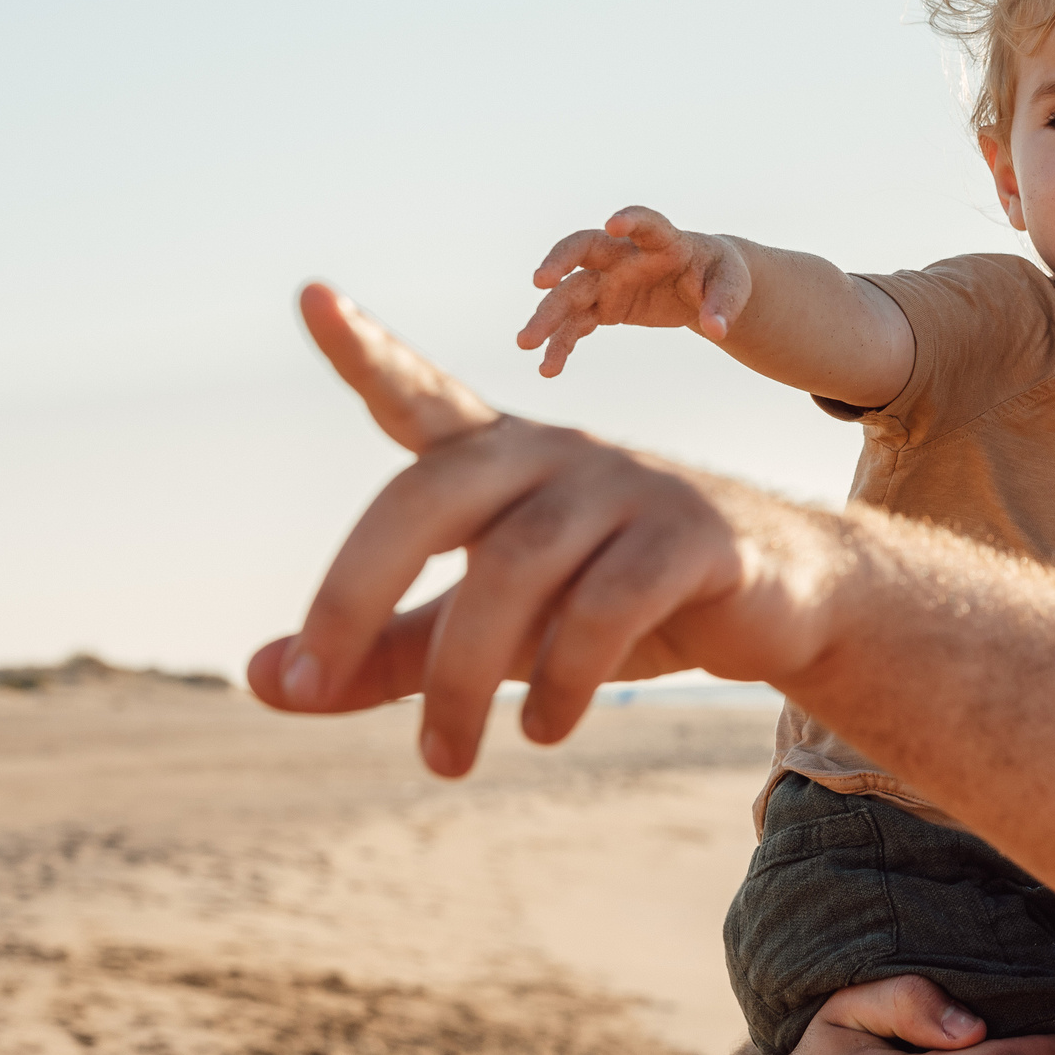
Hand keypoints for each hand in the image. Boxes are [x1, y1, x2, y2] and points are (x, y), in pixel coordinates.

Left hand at [249, 284, 841, 772]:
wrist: (787, 604)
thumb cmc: (620, 602)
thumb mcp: (495, 632)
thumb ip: (388, 650)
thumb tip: (266, 678)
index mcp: (503, 459)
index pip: (423, 396)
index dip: (367, 351)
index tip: (310, 296)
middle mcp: (558, 453)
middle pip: (432, 496)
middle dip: (356, 589)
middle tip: (311, 681)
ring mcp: (630, 486)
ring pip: (515, 567)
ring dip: (460, 677)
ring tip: (445, 758)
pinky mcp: (697, 536)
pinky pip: (608, 606)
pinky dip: (562, 678)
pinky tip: (543, 728)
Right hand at [518, 205, 753, 375]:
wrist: (705, 287)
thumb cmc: (719, 275)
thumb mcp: (733, 285)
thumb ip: (724, 304)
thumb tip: (716, 330)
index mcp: (663, 240)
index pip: (645, 223)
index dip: (631, 221)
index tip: (614, 224)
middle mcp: (625, 255)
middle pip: (583, 249)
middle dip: (560, 261)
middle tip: (539, 282)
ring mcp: (609, 280)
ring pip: (570, 293)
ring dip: (547, 316)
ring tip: (525, 344)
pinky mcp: (604, 306)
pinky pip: (576, 325)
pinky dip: (561, 345)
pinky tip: (549, 369)